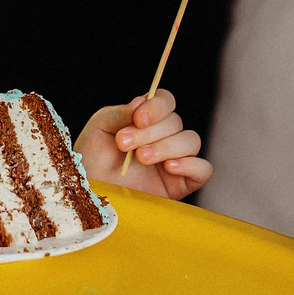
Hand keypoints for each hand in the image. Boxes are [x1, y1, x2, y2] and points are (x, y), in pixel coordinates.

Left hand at [77, 89, 210, 199]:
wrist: (90, 193)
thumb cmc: (92, 159)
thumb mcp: (100, 128)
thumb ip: (121, 112)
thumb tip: (143, 102)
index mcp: (147, 120)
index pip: (166, 101)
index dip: (157, 106)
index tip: (138, 119)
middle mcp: (164, 137)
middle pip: (175, 122)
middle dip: (150, 132)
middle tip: (124, 144)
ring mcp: (175, 160)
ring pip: (191, 141)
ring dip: (166, 147)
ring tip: (141, 157)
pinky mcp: (182, 183)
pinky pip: (203, 169)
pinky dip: (191, 165)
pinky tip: (168, 167)